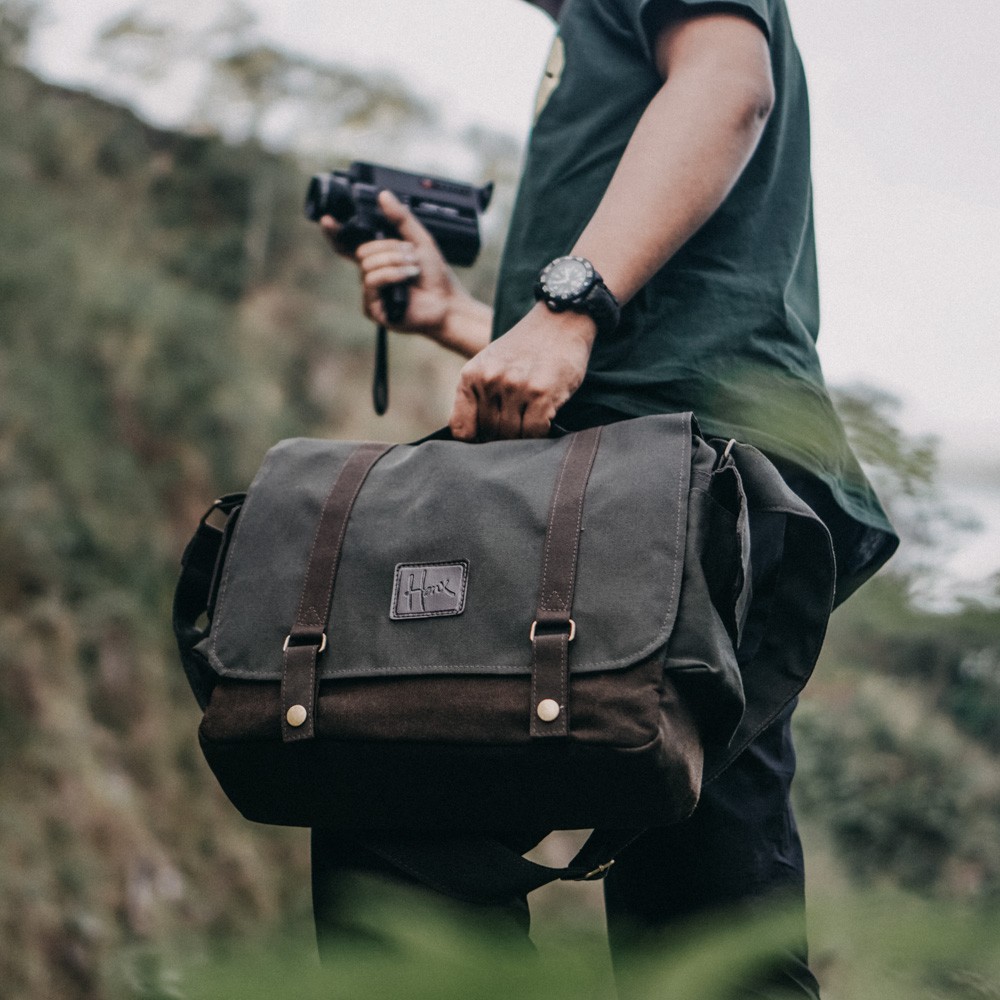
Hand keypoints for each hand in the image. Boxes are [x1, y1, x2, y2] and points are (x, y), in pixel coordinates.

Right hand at [320, 190, 459, 340]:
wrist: (447, 302)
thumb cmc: (435, 276)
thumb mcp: (419, 240)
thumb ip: (401, 218)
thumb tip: (383, 195)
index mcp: (378, 259)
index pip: (349, 245)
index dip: (335, 233)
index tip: (327, 219)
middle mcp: (372, 275)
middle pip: (362, 251)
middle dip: (388, 248)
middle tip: (410, 254)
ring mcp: (371, 293)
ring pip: (367, 265)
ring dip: (393, 261)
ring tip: (413, 267)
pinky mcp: (372, 309)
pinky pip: (372, 282)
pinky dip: (391, 274)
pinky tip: (407, 278)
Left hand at [449, 303, 595, 440]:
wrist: (560, 321)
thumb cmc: (525, 349)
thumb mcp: (489, 365)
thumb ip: (477, 395)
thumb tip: (473, 438)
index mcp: (471, 376)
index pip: (461, 430)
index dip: (475, 441)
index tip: (488, 439)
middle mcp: (489, 381)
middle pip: (490, 434)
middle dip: (503, 438)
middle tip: (518, 427)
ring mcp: (515, 387)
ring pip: (512, 436)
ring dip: (523, 437)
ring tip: (532, 423)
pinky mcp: (542, 394)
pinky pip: (534, 432)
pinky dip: (540, 434)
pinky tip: (545, 421)